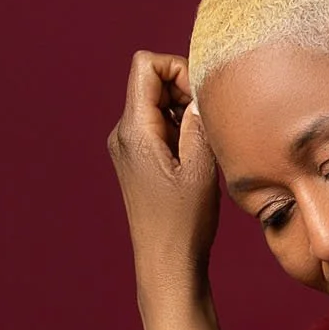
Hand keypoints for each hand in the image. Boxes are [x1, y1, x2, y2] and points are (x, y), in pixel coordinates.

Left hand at [105, 51, 218, 292]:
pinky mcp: (136, 161)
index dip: (177, 68)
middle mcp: (123, 134)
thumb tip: (200, 91)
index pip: (146, 64)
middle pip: (152, 82)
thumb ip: (199, 120)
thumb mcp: (201, 166)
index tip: (199, 100)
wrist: (167, 265)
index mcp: (134, 130)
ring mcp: (127, 148)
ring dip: (184, 115)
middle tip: (206, 127)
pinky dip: (179, 132)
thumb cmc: (183, 223)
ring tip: (200, 151)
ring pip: (157, 105)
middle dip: (184, 93)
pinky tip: (192, 162)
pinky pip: (158, 128)